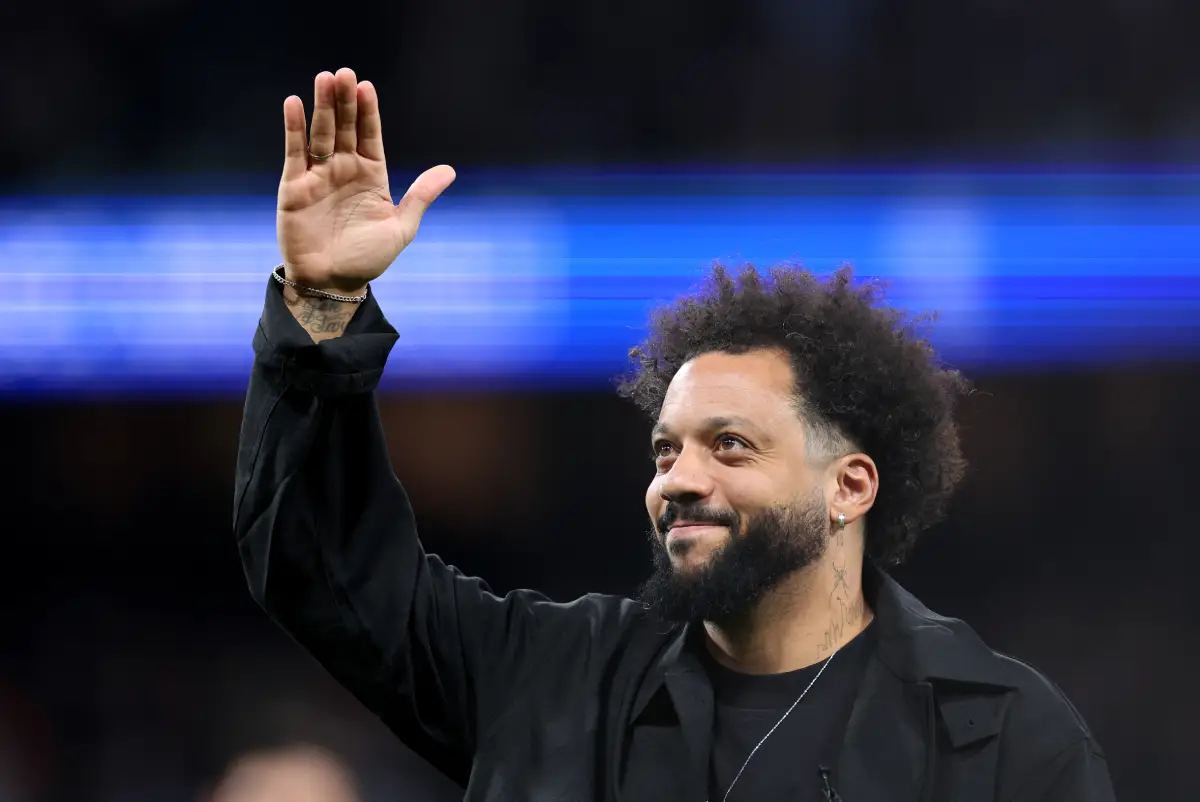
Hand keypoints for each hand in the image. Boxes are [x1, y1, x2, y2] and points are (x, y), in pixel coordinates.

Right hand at [276, 68, 455, 292]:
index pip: (369, 135)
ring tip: (324, 79)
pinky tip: (295, 104)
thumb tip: (450, 170)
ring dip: (321, 107)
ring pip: (320, 134)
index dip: (367, 112)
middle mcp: (344, 169)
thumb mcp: (401, 227)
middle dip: (343, 101)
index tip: (366, 87)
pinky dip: (293, 128)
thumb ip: (420, 196)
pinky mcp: (294, 186)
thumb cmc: (367, 258)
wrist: (332, 283)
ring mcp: (318, 175)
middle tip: (343, 74)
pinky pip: (294, 152)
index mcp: (371, 175)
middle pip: (344, 127)